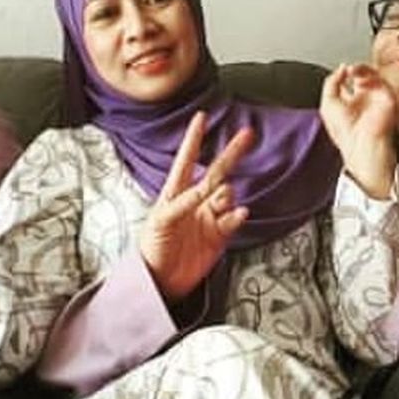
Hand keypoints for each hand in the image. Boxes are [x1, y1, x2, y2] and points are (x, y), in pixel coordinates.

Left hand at [140, 112, 252, 301]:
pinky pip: (233, 220)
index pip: (187, 160)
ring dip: (227, 195)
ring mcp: (208, 218)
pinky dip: (237, 215)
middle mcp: (195, 202)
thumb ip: (183, 203)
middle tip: (246, 135)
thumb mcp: (161, 221)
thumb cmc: (151, 249)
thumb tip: (206, 189)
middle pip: (217, 172)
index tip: (201, 117)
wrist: (160, 281)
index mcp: (175, 194)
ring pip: (227, 196)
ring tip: (223, 200)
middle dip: (231, 153)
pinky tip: (237, 214)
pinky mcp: (219, 236)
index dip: (194, 139)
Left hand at [318, 63, 396, 198]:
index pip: (349, 81)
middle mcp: (364, 99)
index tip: (340, 71)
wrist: (358, 143)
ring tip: (353, 71)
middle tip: (348, 69)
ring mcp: (376, 99)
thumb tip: (341, 68)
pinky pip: (383, 82)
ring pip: (373, 75)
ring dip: (363, 70)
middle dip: (355, 69)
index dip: (344, 73)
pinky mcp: (388, 99)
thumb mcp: (328, 103)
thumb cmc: (344, 131)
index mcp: (350, 101)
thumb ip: (331, 83)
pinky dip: (372, 78)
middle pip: (362, 75)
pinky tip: (362, 80)